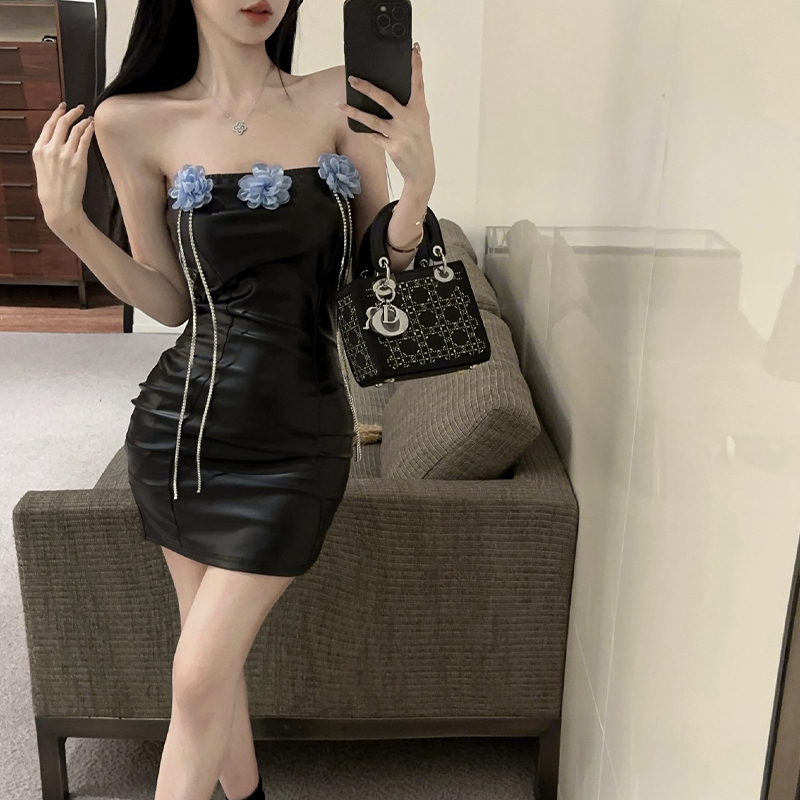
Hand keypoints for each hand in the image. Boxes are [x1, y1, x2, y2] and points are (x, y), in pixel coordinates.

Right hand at [32, 101, 94, 234]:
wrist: (60, 206)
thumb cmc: (52, 190)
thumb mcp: (42, 168)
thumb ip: (48, 153)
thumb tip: (56, 142)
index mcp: (39, 150)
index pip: (48, 125)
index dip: (57, 113)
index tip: (63, 107)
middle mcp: (50, 149)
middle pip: (61, 123)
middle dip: (71, 112)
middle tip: (80, 108)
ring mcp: (64, 155)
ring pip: (74, 130)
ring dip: (83, 121)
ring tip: (89, 118)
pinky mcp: (78, 161)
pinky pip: (84, 140)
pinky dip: (89, 130)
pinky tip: (92, 126)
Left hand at [336, 41, 434, 193]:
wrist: (422, 169)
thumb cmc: (418, 140)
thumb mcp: (420, 119)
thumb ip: (409, 103)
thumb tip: (388, 89)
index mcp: (419, 109)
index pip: (417, 83)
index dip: (416, 66)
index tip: (414, 50)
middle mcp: (410, 119)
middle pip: (386, 99)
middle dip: (367, 89)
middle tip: (352, 79)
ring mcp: (400, 134)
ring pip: (373, 120)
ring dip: (355, 112)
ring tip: (340, 105)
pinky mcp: (392, 147)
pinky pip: (373, 136)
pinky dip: (363, 129)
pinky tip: (351, 123)